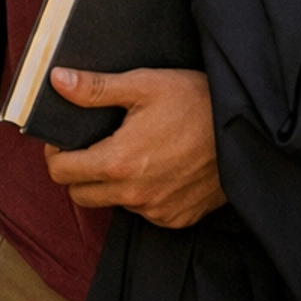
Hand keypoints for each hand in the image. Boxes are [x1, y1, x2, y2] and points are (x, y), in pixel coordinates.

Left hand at [42, 66, 226, 227]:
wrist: (244, 131)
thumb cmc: (196, 103)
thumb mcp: (143, 85)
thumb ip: (96, 88)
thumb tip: (59, 82)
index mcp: (119, 162)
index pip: (61, 172)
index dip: (55, 154)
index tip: (63, 140)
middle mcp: (135, 194)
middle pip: (80, 195)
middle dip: (76, 172)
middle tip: (90, 147)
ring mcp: (157, 210)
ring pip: (113, 202)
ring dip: (110, 183)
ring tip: (128, 152)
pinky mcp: (177, 218)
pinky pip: (144, 211)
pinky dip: (140, 193)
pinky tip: (154, 168)